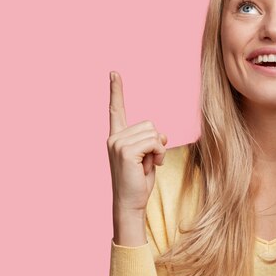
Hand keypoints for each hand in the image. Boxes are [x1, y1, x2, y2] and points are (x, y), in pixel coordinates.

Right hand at [106, 71, 167, 213]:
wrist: (130, 204)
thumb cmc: (138, 181)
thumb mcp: (147, 156)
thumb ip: (151, 140)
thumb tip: (162, 134)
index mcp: (116, 136)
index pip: (116, 109)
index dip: (116, 90)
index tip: (114, 72)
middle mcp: (114, 137)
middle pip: (149, 124)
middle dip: (156, 142)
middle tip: (147, 161)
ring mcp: (118, 143)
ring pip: (154, 133)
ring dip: (158, 150)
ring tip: (147, 165)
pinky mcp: (126, 151)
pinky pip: (155, 142)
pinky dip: (159, 153)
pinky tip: (150, 166)